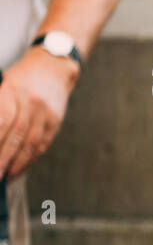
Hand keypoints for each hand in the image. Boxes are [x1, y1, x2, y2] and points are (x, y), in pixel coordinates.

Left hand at [0, 47, 77, 177]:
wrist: (53, 68)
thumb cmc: (22, 77)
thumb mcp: (3, 85)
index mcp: (13, 91)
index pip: (3, 121)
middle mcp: (31, 103)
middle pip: (16, 136)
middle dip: (3, 158)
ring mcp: (46, 113)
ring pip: (31, 143)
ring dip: (17, 163)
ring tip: (6, 176)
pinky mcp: (55, 122)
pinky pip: (42, 144)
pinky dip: (31, 158)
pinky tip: (20, 168)